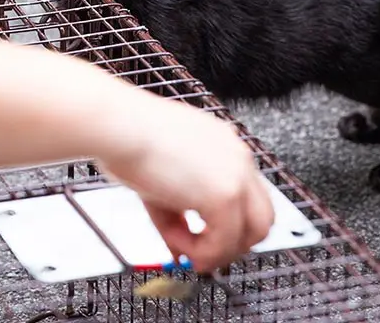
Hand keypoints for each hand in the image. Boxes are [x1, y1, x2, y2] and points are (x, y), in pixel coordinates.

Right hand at [98, 103, 273, 272]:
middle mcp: (236, 157)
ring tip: (183, 247)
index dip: (228, 225)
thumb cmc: (128, 138)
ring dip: (219, 250)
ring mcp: (235, 175)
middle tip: (202, 254)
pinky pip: (224, 242)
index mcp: (223, 146)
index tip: (205, 239)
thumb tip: (181, 250)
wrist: (119, 126)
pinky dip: (201, 252)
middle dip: (232, 243)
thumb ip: (177, 217)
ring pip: (252, 233)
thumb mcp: (159, 180)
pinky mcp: (224, 195)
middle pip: (261, 217)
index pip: (247, 196)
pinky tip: (176, 240)